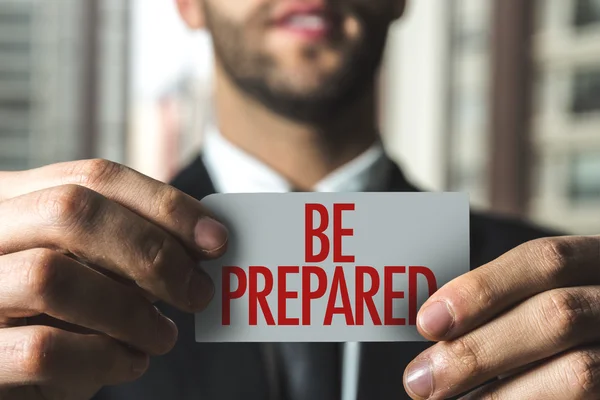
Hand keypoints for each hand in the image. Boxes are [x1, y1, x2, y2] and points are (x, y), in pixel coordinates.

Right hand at [0, 159, 227, 399]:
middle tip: (197, 292)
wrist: (10, 366)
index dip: (165, 204)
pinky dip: (104, 358)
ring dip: (131, 311)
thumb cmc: (55, 312)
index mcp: (15, 200)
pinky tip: (130, 362)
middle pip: (71, 210)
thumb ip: (128, 245)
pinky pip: (42, 350)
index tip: (216, 238)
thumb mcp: (88, 267)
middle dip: (151, 251)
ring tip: (164, 336)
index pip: (95, 177)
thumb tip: (206, 240)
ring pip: (51, 277)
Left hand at [403, 236, 599, 398]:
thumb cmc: (561, 326)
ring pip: (579, 372)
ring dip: (499, 394)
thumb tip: (434, 324)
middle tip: (421, 380)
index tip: (428, 321)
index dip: (482, 289)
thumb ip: (504, 304)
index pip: (545, 260)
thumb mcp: (543, 296)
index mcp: (596, 262)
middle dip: (478, 350)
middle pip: (556, 316)